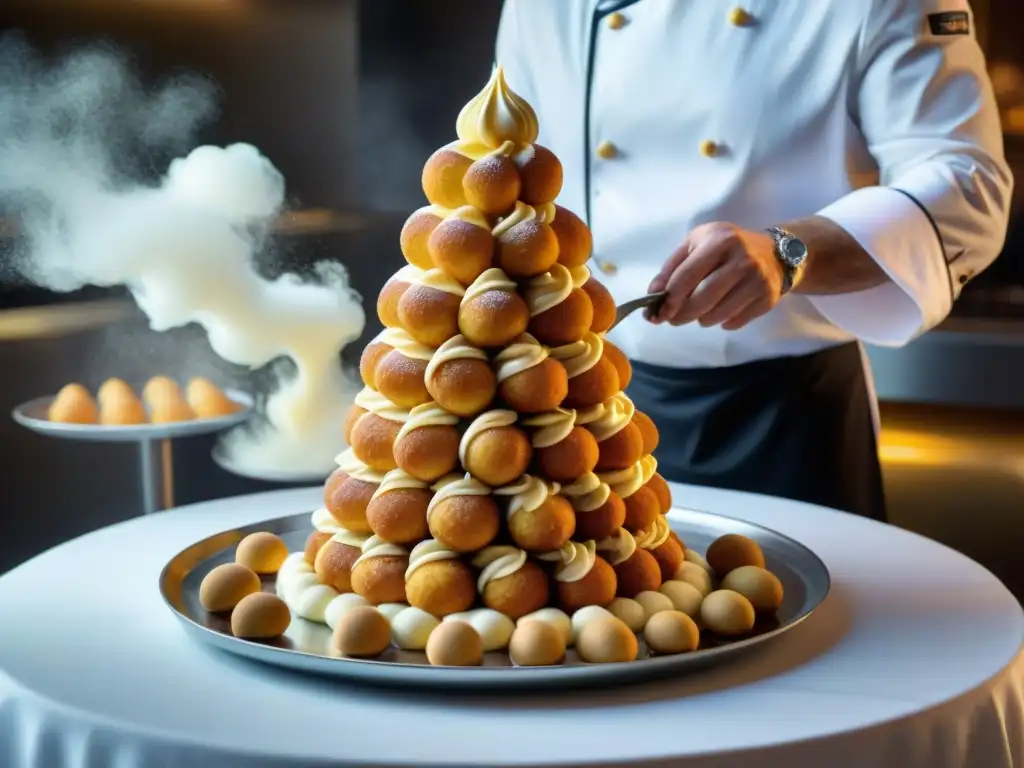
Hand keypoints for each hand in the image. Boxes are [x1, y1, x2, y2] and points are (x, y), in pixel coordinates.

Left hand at [648, 222, 783, 329]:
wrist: (775, 253)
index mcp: (720, 241)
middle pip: (702, 300)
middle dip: (682, 314)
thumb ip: (672, 266)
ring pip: (718, 315)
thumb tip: (653, 293)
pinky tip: (722, 309)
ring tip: (700, 310)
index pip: (687, 276)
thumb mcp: (698, 243)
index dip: (669, 298)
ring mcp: (757, 280)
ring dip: (702, 319)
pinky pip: (734, 322)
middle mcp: (742, 259)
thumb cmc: (727, 246)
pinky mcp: (767, 299)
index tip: (657, 312)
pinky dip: (722, 322)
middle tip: (673, 318)